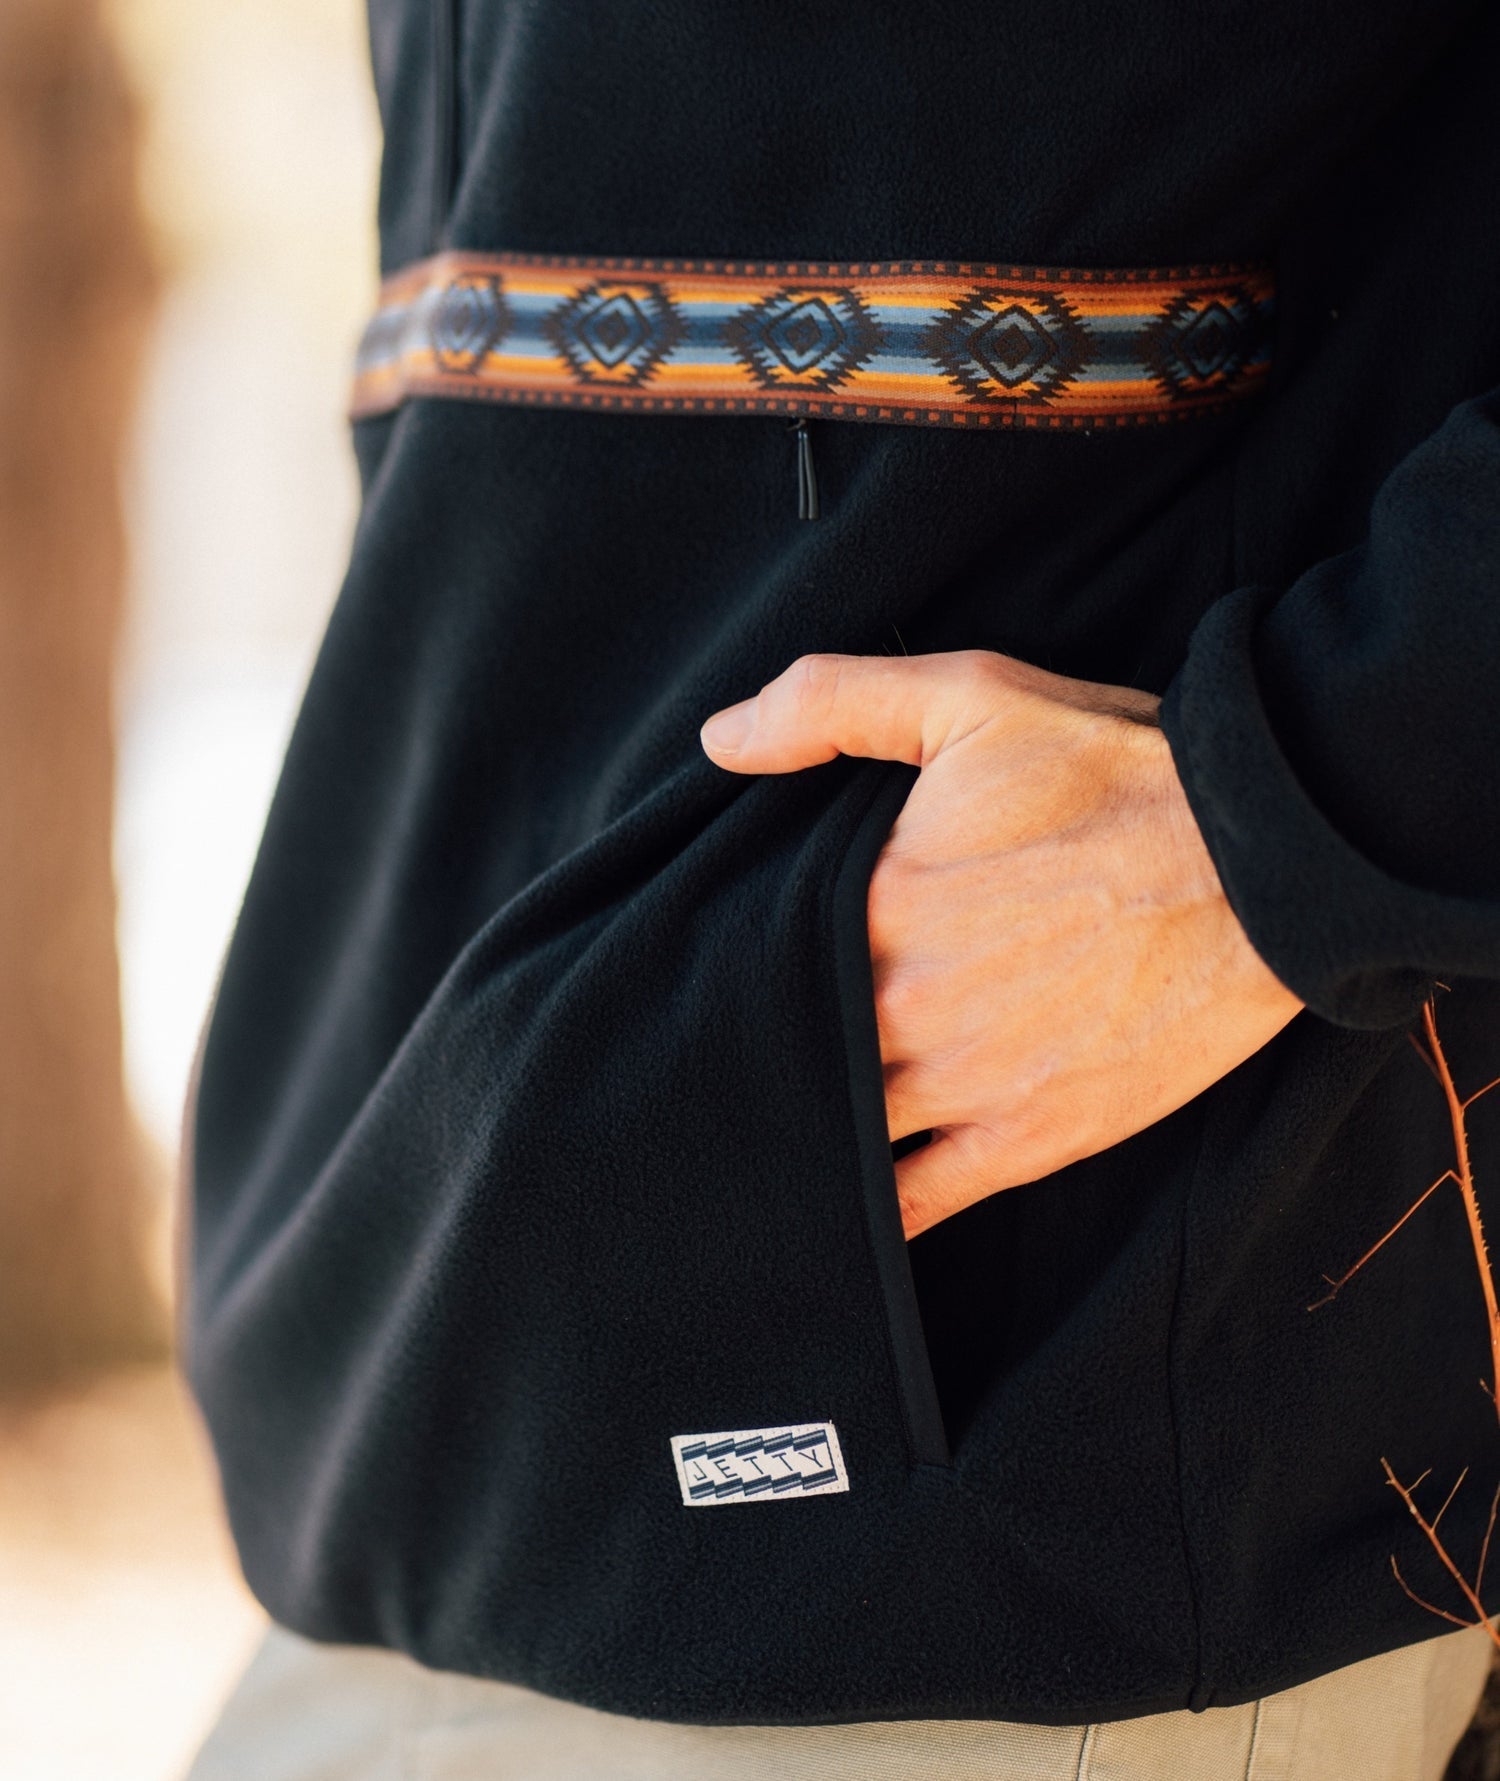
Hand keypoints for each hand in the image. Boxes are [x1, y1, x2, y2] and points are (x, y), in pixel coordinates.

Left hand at [700, 650, 1301, 1238]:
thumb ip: (830, 703)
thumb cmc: (1118, 771)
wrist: (1268, 862)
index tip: (700, 968)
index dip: (724, 966)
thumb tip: (719, 740)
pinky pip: (920, 1202)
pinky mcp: (1029, 1138)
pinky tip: (832, 1219)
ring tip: (762, 1131)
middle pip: (790, 1050)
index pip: (756, 956)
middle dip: (752, 1053)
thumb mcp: (971, 697)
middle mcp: (907, 1004)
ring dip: (804, 1129)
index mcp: (879, 902)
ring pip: (842, 1130)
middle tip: (714, 1061)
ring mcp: (966, 1082)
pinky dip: (869, 1215)